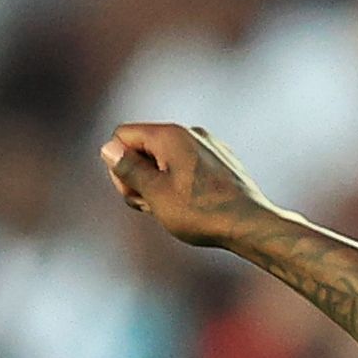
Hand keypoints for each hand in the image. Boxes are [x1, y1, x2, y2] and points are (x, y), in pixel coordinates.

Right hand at [100, 123, 275, 249]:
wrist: (250, 224)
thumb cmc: (201, 213)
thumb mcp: (155, 194)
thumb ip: (128, 168)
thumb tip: (108, 149)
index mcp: (170, 135)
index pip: (122, 136)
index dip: (118, 166)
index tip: (134, 192)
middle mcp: (189, 132)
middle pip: (143, 146)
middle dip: (138, 176)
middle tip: (149, 206)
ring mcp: (207, 145)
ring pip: (165, 158)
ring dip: (157, 183)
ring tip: (170, 209)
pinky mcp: (220, 160)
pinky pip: (186, 165)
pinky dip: (179, 182)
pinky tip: (189, 206)